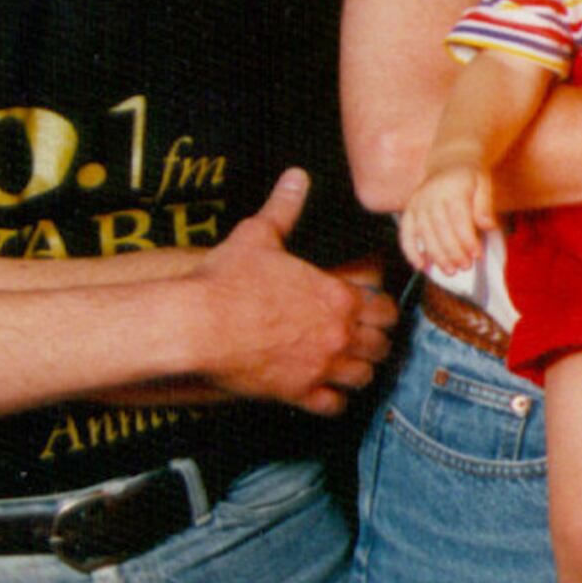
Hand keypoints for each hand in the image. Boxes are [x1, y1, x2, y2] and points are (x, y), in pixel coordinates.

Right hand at [201, 172, 400, 412]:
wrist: (195, 324)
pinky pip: (333, 406)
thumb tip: (296, 177)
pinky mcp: (297, 392)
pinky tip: (325, 392)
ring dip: (360, 371)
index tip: (373, 311)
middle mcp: (339, 335)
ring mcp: (321, 367)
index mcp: (339, 297)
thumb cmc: (226, 279)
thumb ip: (284, 208)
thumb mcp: (258, 235)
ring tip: (350, 365)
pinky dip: (334, 400)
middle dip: (376, 341)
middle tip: (366, 339)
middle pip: (382, 345)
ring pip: (364, 377)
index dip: (383, 311)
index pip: (386, 309)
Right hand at [397, 162, 494, 280]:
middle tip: (465, 267)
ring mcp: (417, 204)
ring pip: (424, 234)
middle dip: (453, 252)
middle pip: (440, 229)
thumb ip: (484, 205)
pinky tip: (421, 266)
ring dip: (436, 255)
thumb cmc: (470, 176)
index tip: (477, 256)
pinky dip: (410, 251)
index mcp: (452, 189)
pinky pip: (406, 233)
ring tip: (450, 271)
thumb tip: (487, 226)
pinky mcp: (408, 210)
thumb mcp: (484, 183)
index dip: (467, 239)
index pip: (459, 219)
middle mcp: (431, 196)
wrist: (448, 161)